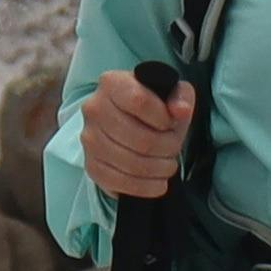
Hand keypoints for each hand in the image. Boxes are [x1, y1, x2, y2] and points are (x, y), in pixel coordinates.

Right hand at [79, 65, 187, 200]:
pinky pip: (119, 182)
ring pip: (131, 163)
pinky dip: (144, 187)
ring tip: (168, 164)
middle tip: (174, 148)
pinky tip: (158, 183)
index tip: (171, 123)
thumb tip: (181, 110)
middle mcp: (94, 108)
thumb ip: (180, 97)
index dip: (163, 118)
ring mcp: (89, 138)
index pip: (139, 101)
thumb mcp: (171, 94)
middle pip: (139, 138)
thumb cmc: (153, 108)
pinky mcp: (90, 165)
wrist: (128, 123)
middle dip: (167, 148)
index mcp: (112, 83)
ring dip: (159, 169)